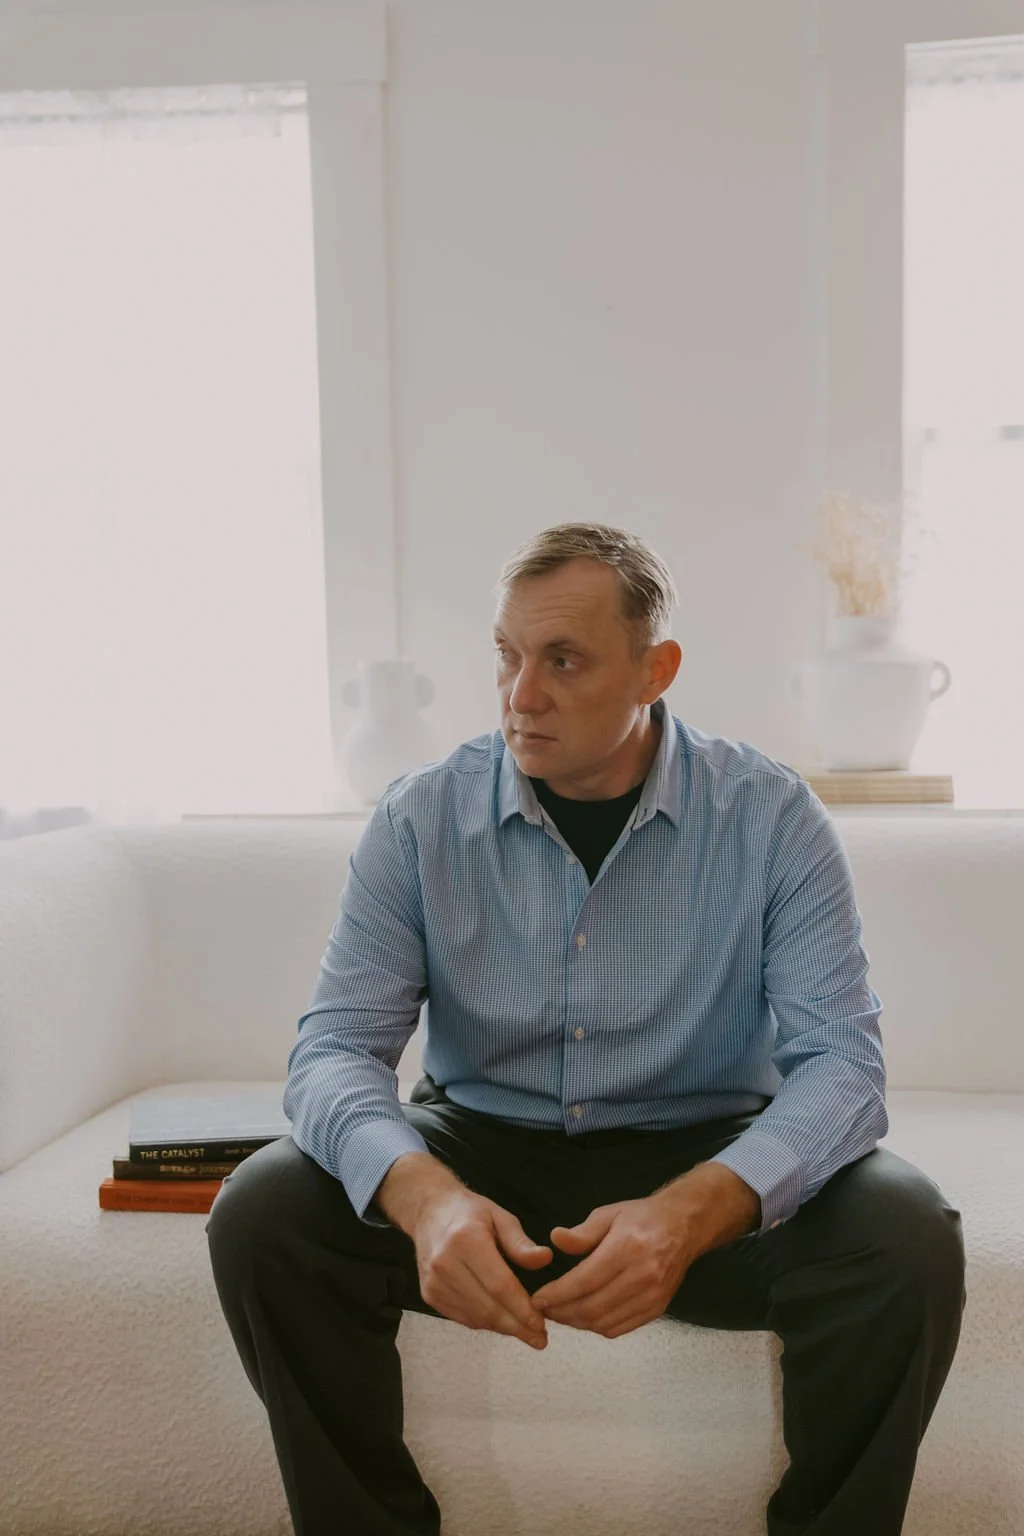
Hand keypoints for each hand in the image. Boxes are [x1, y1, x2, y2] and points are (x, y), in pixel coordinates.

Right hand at [414, 1189, 554, 1349]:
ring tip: (526, 1333)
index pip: (499, 1285)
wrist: (428, 1212)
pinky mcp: (428, 1295)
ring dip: (503, 1328)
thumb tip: (545, 1259)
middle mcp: (446, 1264)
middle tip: (540, 1338)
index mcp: (466, 1240)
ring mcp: (434, 1283)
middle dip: (517, 1326)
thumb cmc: (470, 1212)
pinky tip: (502, 1323)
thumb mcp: (500, 1217)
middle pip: (487, 1307)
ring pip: (476, 1317)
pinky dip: (485, 1323)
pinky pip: (463, 1318)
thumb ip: (520, 1242)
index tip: (541, 1324)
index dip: (522, 1308)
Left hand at [530, 1196, 695, 1339]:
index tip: (537, 1299)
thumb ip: (582, 1233)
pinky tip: (584, 1317)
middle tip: (544, 1309)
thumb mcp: (609, 1214)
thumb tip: (555, 1239)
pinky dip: (598, 1327)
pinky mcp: (658, 1308)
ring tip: (560, 1313)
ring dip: (577, 1323)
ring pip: (605, 1323)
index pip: (585, 1281)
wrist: (684, 1226)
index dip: (558, 1294)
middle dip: (562, 1312)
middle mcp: (642, 1276)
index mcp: (627, 1248)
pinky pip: (620, 1328)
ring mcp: (652, 1296)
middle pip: (593, 1307)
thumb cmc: (642, 1217)